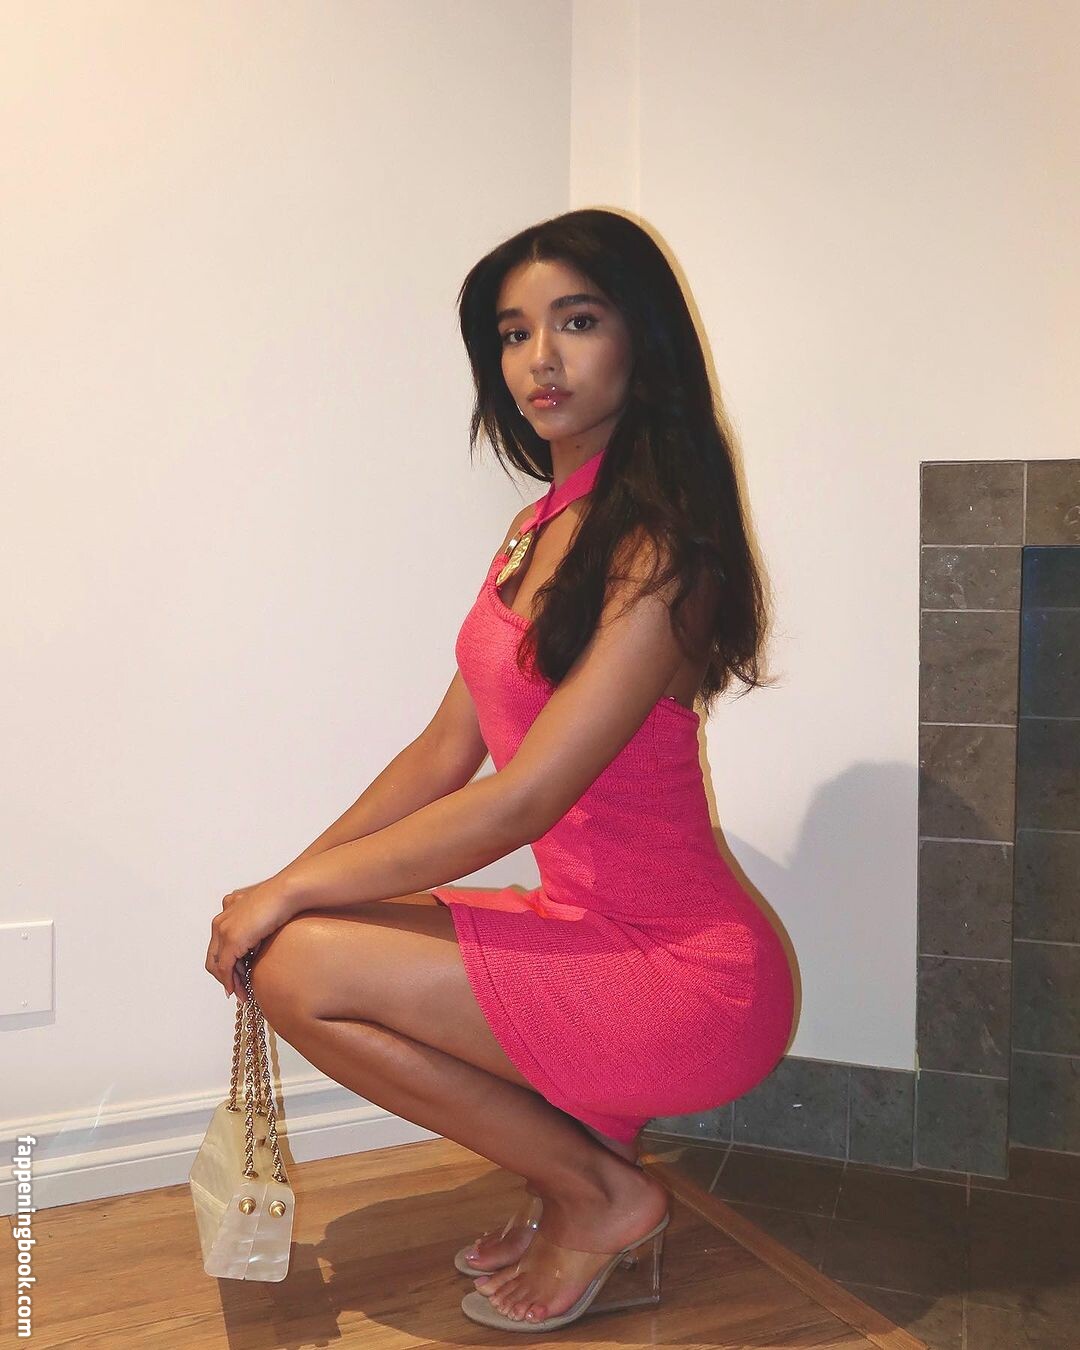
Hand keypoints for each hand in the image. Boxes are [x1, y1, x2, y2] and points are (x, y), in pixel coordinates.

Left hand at [206, 876, 294, 1002]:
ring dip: (228, 982)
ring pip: (218, 964)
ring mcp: (223, 929)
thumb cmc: (285, 899)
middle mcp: (221, 919)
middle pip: (214, 956)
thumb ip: (257, 927)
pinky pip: (225, 967)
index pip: (221, 943)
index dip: (227, 963)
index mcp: (228, 909)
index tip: (237, 976)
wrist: (288, 892)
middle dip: (224, 976)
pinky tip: (238, 990)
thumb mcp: (265, 915)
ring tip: (241, 994)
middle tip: (236, 990)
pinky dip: (230, 981)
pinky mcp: (231, 939)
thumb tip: (259, 943)